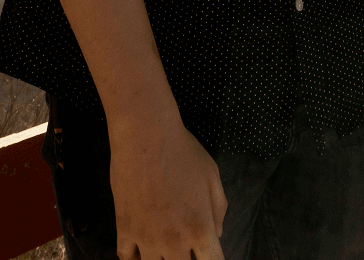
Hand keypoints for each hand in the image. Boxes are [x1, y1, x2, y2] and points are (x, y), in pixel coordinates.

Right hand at [110, 120, 226, 259]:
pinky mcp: (124, 230)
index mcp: (201, 227)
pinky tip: (141, 247)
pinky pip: (127, 259)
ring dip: (161, 258)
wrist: (146, 135)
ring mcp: (147, 238)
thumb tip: (217, 234)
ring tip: (164, 244)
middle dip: (185, 258)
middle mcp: (175, 240)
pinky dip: (135, 257)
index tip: (208, 254)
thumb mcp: (212, 174)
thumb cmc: (183, 151)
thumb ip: (219, 208)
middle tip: (184, 244)